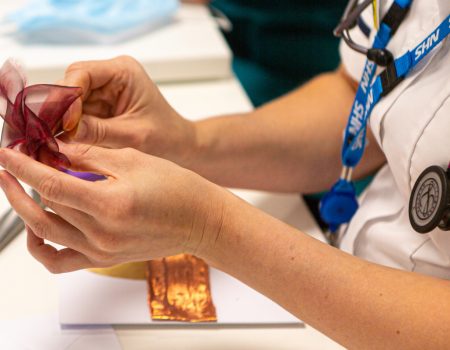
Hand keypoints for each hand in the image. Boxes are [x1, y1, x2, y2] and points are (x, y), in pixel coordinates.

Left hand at [0, 144, 224, 272]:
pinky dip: (41, 246)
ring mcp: (101, 251)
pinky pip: (59, 261)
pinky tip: (38, 229)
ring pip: (46, 230)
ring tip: (21, 187)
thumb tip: (56, 150)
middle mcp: (102, 234)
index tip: (5, 155)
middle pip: (44, 206)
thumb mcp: (133, 159)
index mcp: (110, 205)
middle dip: (21, 182)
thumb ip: (89, 156)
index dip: (22, 167)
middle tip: (11, 166)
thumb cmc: (177, 187)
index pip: (51, 184)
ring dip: (26, 207)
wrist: (200, 219)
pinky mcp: (104, 259)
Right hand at [60, 56, 195, 163]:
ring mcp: (103, 89)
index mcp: (123, 71)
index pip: (82, 73)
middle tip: (49, 133)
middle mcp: (110, 75)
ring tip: (54, 140)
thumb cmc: (165, 137)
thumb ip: (97, 132)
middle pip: (70, 83)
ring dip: (61, 119)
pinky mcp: (99, 105)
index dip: (67, 96)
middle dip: (59, 108)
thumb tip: (62, 132)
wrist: (178, 145)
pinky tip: (63, 140)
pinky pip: (76, 113)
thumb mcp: (132, 136)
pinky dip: (68, 126)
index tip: (63, 122)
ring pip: (69, 99)